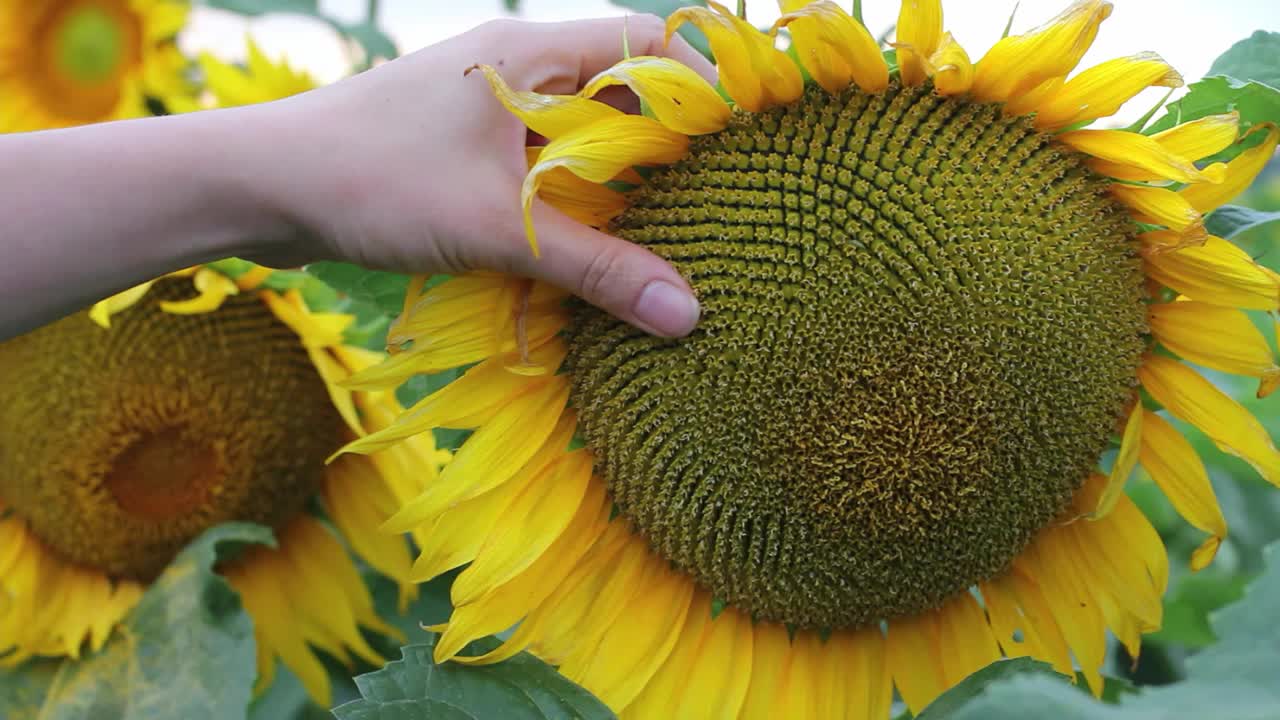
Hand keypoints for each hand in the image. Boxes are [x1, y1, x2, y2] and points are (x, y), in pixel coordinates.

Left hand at [249, 15, 713, 337]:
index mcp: (528, 51)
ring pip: (574, 131)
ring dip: (612, 177)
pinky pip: (534, 161)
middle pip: (616, 91)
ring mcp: (480, 102)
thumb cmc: (371, 184)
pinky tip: (585, 244)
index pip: (647, 41)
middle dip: (665, 144)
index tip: (747, 143)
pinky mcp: (457, 143)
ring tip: (662, 231)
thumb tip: (686, 315)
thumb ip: (595, 268)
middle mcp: (510, 64)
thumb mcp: (496, 227)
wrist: (255, 186)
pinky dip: (566, 196)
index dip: (704, 85)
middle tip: (715, 201)